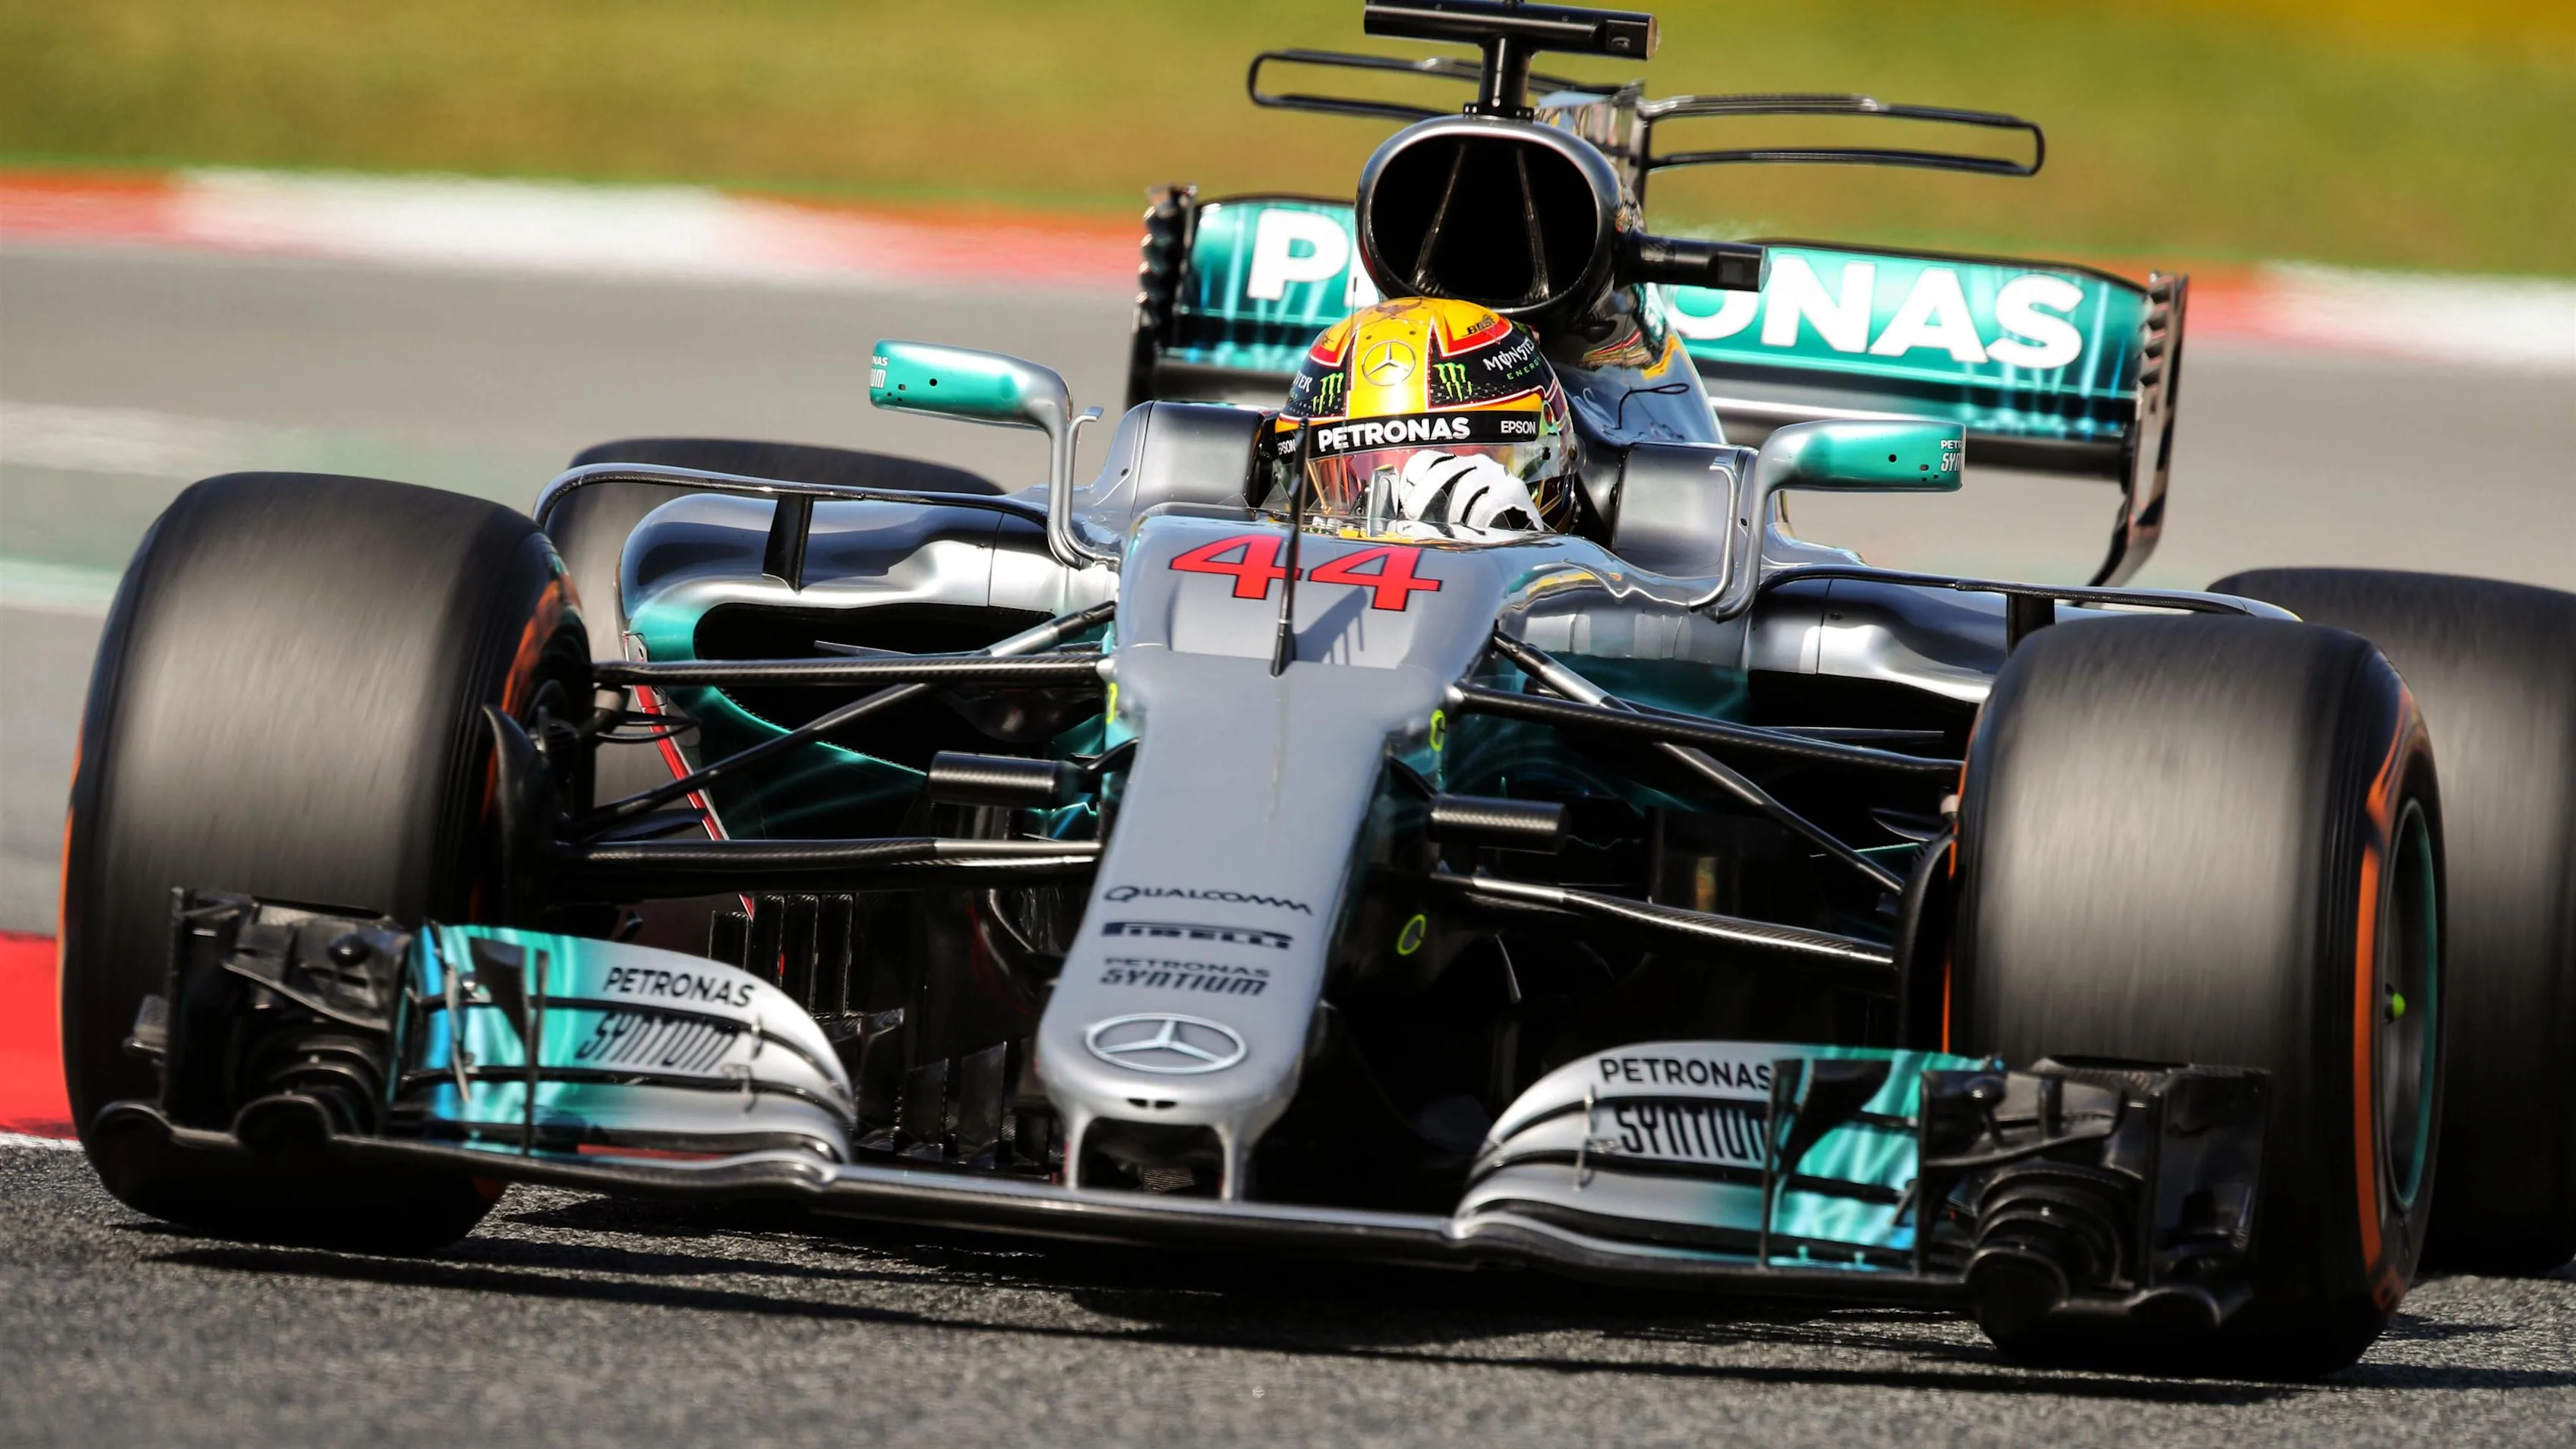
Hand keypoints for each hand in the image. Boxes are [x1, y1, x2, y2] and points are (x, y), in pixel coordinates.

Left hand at [1395, 451, 1540, 530]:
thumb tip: (1398, 523)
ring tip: (1445, 532)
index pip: (1427, 460)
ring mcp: (1497, 475)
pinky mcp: (1515, 491)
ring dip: (1451, 512)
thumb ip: (1430, 514)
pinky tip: (1471, 534)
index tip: (1403, 503)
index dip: (1412, 478)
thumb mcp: (1454, 518)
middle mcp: (1477, 464)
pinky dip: (1475, 520)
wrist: (1526, 541)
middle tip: (1416, 521)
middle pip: (1443, 470)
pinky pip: (1489, 502)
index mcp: (1458, 467)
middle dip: (1425, 497)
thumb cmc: (1484, 531)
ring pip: (1466, 486)